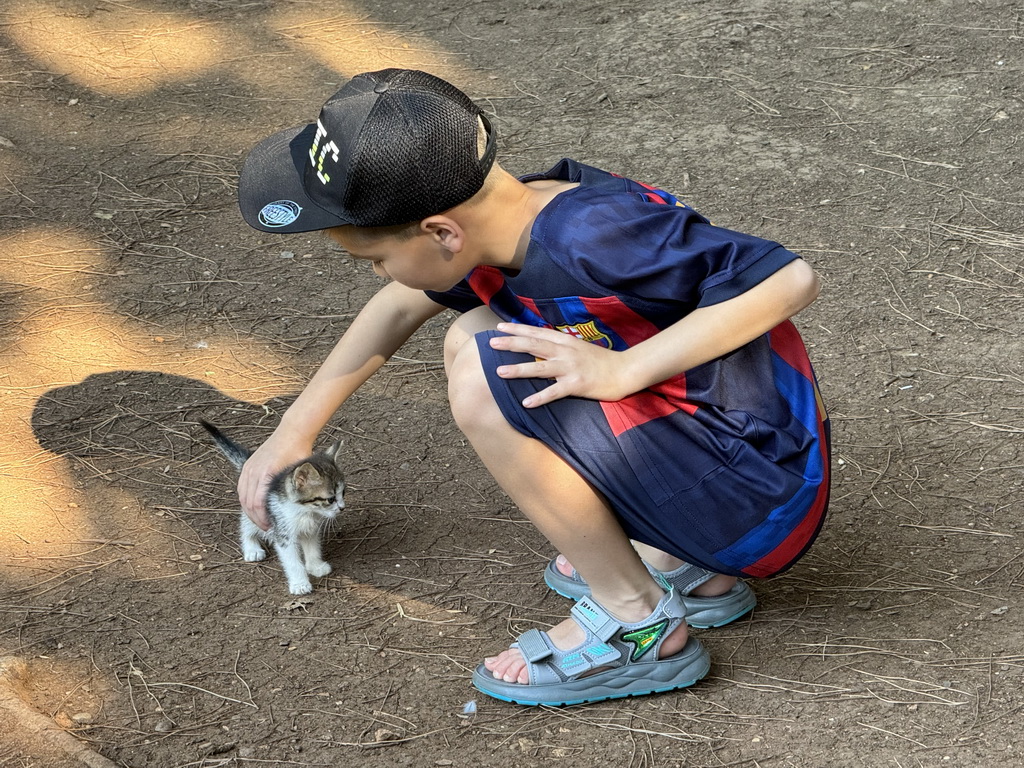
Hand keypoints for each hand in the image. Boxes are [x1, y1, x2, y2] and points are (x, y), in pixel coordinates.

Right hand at [238, 430, 312, 529]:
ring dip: (249, 510)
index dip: (262, 518)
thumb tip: (294, 508)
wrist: (292, 433)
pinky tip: (253, 506)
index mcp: (265, 475)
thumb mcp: (299, 474)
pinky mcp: (248, 465)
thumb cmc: (299, 452)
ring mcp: (249, 468)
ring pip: (242, 495)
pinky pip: (242, 486)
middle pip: (248, 502)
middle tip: (266, 527)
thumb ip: (295, 490)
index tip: (270, 527)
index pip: (257, 504)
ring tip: (260, 519)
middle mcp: (253, 471)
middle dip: (256, 518)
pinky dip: (246, 499)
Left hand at [488, 322, 632, 406]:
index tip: (499, 326)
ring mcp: (571, 368)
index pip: (537, 332)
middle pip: (534, 346)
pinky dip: (540, 397)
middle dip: (511, 343)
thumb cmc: (600, 361)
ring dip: (519, 369)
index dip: (518, 329)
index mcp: (565, 341)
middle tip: (491, 343)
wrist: (625, 370)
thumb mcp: (578, 347)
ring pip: (540, 368)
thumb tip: (540, 343)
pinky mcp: (577, 385)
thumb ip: (560, 345)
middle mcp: (566, 352)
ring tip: (499, 371)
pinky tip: (526, 402)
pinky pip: (555, 392)